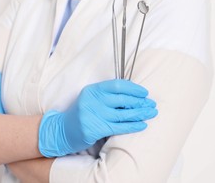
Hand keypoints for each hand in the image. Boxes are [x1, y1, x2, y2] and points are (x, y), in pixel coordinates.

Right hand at [38, 79, 157, 156]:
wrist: (62, 130)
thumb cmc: (81, 114)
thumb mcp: (90, 99)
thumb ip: (106, 96)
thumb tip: (133, 96)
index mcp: (92, 90)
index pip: (117, 85)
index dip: (133, 88)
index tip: (144, 93)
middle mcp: (92, 101)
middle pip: (122, 99)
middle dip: (140, 102)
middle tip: (152, 104)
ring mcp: (93, 115)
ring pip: (123, 113)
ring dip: (140, 113)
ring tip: (152, 113)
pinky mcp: (95, 129)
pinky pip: (119, 127)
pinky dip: (133, 126)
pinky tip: (143, 125)